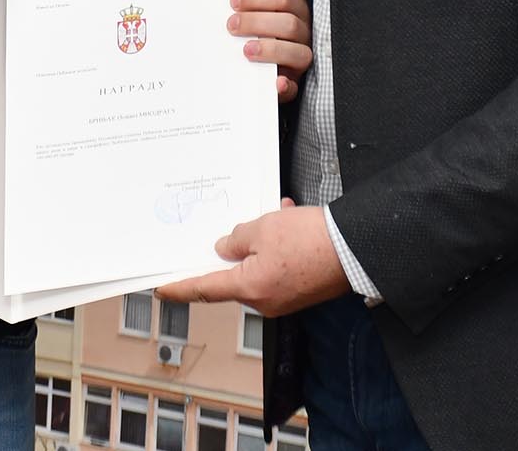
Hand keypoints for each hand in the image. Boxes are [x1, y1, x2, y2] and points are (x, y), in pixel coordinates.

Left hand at [156, 199, 348, 315]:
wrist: (355, 248)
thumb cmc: (312, 240)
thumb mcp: (264, 228)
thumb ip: (237, 238)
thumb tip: (226, 247)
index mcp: (250, 287)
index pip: (204, 288)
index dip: (179, 287)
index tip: (162, 289)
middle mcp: (264, 300)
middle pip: (233, 276)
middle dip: (233, 250)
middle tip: (230, 230)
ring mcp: (283, 298)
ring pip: (257, 267)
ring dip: (260, 244)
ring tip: (274, 218)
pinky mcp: (299, 291)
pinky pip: (276, 268)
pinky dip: (276, 248)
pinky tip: (287, 223)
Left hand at [230, 0, 311, 101]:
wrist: (266, 69)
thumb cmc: (263, 37)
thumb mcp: (261, 17)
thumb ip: (251, 10)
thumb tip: (232, 4)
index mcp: (296, 12)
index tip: (235, 2)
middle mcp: (302, 34)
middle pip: (289, 23)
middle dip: (257, 22)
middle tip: (232, 25)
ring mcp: (301, 59)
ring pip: (297, 52)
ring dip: (271, 50)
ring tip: (247, 50)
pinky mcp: (295, 84)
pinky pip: (295, 86)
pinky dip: (285, 85)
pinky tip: (275, 82)